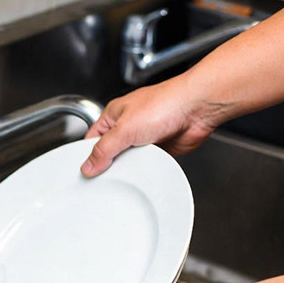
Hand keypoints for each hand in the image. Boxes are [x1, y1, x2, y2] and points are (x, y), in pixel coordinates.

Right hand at [80, 75, 225, 177]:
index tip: (85, 172)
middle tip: (104, 179)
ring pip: (129, 161)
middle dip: (109, 165)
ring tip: (127, 174)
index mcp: (114, 116)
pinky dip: (145, 169)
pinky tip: (144, 172)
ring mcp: (144, 138)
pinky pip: (147, 164)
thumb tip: (88, 165)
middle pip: (110, 153)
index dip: (87, 156)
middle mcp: (128, 126)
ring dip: (130, 167)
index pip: (92, 140)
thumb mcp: (124, 129)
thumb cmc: (165, 103)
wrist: (197, 108)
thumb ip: (104, 150)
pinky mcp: (160, 149)